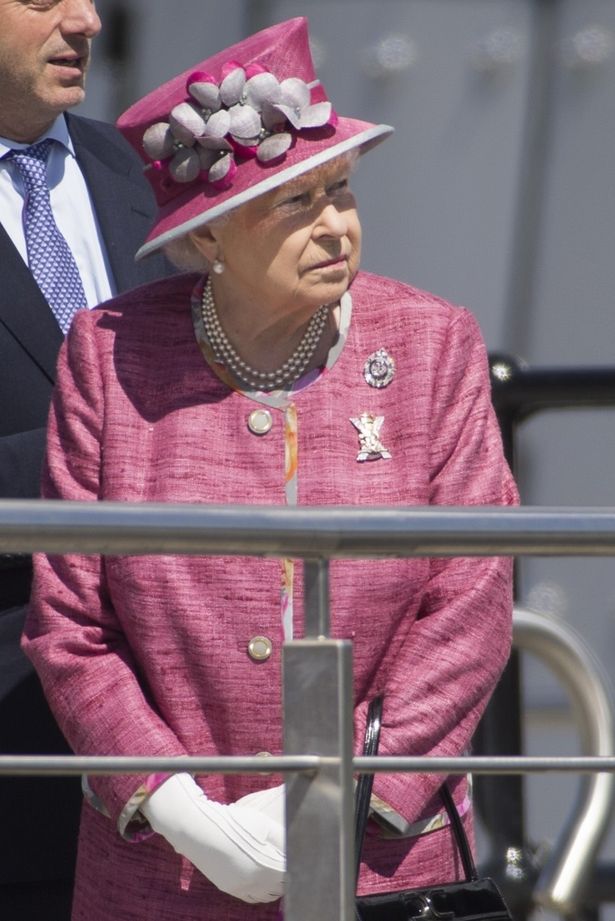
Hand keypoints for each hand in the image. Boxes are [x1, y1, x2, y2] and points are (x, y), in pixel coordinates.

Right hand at [141, 773, 284, 902]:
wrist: (200, 830)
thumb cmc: (233, 822)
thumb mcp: (263, 824)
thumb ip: (282, 837)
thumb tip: (294, 844)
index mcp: (267, 866)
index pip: (290, 874)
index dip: (296, 866)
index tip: (298, 857)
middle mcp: (254, 882)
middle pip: (280, 887)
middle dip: (287, 877)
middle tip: (290, 865)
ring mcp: (240, 887)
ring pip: (266, 895)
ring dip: (275, 886)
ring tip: (279, 873)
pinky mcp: (228, 887)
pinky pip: (250, 897)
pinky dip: (260, 891)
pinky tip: (261, 880)